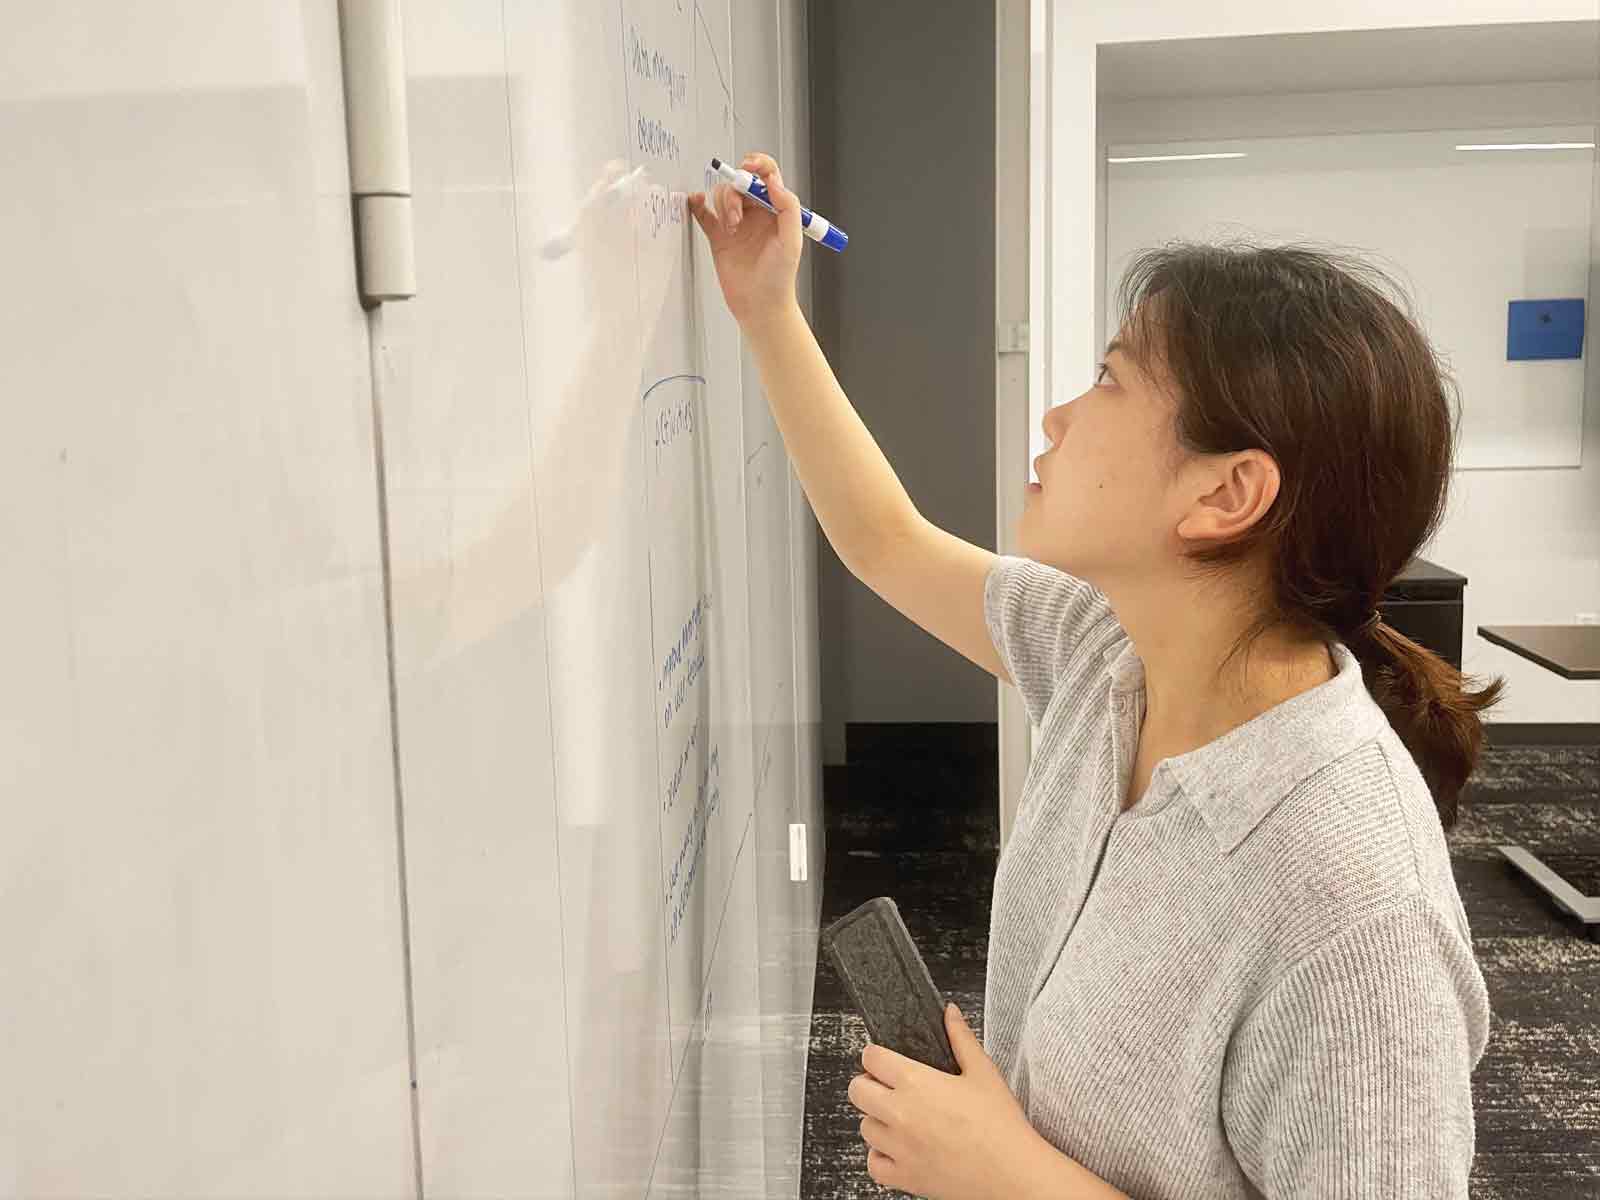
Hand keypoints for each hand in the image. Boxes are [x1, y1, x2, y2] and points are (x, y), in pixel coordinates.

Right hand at [687, 150, 801, 330]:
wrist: (760, 306)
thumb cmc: (780, 278)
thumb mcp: (791, 241)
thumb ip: (787, 207)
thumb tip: (773, 182)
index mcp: (775, 210)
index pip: (767, 175)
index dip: (757, 164)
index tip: (748, 166)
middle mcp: (755, 213)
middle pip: (740, 184)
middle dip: (736, 192)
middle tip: (737, 215)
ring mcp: (736, 224)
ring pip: (723, 196)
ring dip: (724, 205)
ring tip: (731, 228)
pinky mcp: (718, 237)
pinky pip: (705, 214)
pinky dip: (698, 205)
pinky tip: (696, 202)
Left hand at [848, 1003, 1040, 1199]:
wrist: (1014, 1173)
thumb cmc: (1001, 1125)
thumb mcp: (983, 1071)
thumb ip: (961, 1038)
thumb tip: (950, 1014)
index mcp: (916, 1082)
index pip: (871, 1058)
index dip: (876, 1054)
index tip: (884, 1059)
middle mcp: (901, 1114)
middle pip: (857, 1091)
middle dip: (868, 1083)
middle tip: (888, 1086)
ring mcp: (900, 1148)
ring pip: (864, 1127)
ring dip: (877, 1119)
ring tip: (900, 1118)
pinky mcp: (905, 1177)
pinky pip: (874, 1164)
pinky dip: (881, 1155)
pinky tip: (899, 1148)